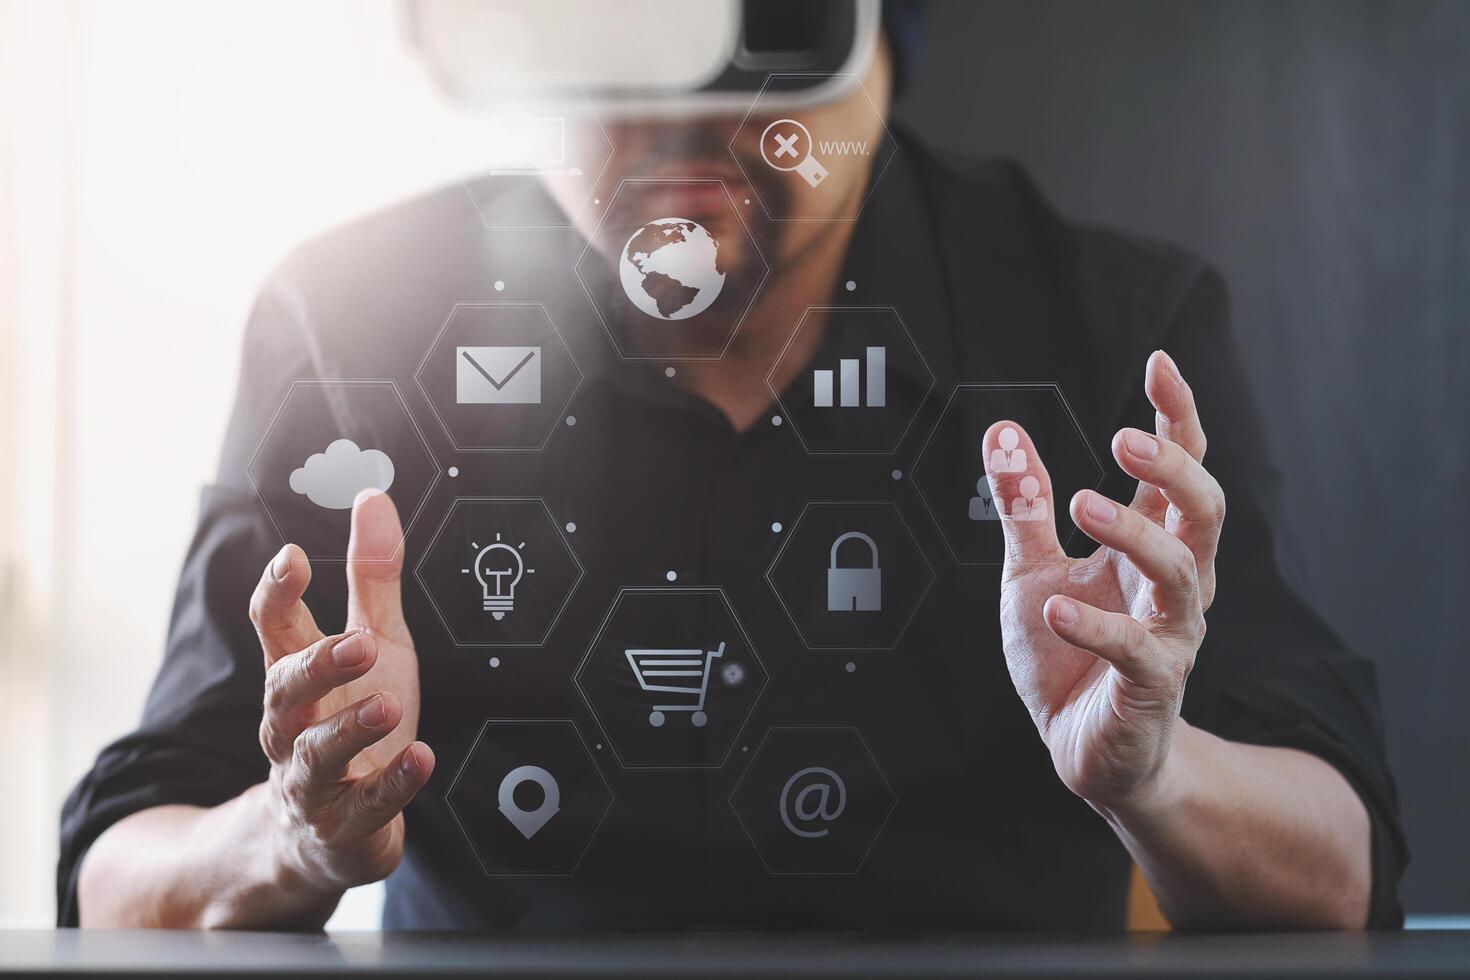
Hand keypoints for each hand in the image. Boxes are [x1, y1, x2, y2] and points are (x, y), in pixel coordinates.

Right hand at [248, 490, 433, 895]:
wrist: (331, 833)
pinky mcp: (345, 824)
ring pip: (316, 753)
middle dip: (317, 665)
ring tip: (386, 705)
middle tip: (358, 644)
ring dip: (350, 728)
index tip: (292, 558)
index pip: (273, 628)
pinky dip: (393, 783)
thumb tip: (372, 496)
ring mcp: (313, 779)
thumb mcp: (373, 643)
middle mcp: (293, 725)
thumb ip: (371, 577)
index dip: (277, 592)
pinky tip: (421, 759)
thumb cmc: (354, 720)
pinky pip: (366, 805)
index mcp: (297, 675)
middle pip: (284, 690)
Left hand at [987, 351, 1224, 813]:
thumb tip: (1003, 429)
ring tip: (1080, 501)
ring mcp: (1170, 638)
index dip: (1177, 417)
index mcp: (1150, 547)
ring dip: (1134, 532)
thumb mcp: (1030, 570)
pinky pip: (1136, 652)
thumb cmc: (1066, 654)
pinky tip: (1054, 610)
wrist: (1081, 749)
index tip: (1159, 363)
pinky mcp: (1150, 690)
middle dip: (1175, 468)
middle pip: (1204, 512)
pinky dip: (1095, 627)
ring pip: (1183, 574)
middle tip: (1124, 438)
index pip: (1180, 470)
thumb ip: (1024, 506)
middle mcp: (1173, 586)